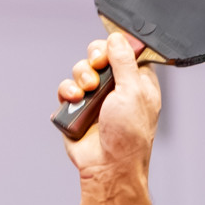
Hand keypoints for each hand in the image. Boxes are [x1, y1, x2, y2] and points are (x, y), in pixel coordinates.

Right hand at [55, 31, 161, 180]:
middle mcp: (117, 88)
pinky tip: (74, 100)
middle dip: (94, 58)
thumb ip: (125, 62)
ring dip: (80, 76)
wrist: (108, 166)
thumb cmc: (129, 135)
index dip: (115, 47)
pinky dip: (67, 91)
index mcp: (138, 83)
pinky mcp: (77, 109)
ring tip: (87, 91)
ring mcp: (96, 98)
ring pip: (80, 70)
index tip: (110, 52)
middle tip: (97, 66)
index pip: (125, 52)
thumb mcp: (133, 91)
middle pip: (99, 56)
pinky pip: (66, 89)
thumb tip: (118, 38)